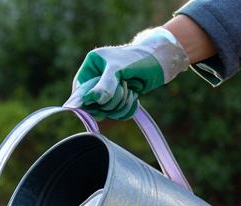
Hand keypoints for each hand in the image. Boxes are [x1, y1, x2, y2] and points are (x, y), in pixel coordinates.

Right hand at [67, 28, 189, 119]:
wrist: (161, 61)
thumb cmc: (139, 58)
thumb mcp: (119, 70)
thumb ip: (104, 85)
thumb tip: (91, 100)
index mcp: (92, 64)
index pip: (80, 89)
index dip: (86, 101)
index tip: (95, 109)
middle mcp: (97, 77)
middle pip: (93, 104)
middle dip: (109, 102)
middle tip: (122, 89)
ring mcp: (108, 89)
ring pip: (106, 110)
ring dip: (120, 105)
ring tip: (131, 91)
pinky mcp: (119, 97)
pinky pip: (116, 113)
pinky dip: (126, 109)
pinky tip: (135, 97)